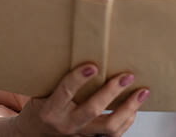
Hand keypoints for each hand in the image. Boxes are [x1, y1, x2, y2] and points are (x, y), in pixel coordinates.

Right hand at [11, 64, 148, 136]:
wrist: (34, 134)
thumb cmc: (42, 106)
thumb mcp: (43, 91)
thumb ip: (60, 77)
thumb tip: (84, 47)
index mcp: (51, 109)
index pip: (65, 92)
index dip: (78, 79)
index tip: (93, 66)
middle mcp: (66, 124)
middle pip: (92, 110)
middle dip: (112, 92)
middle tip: (127, 76)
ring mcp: (79, 135)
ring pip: (108, 127)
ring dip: (128, 108)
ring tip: (141, 92)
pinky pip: (112, 135)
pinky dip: (126, 121)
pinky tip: (134, 108)